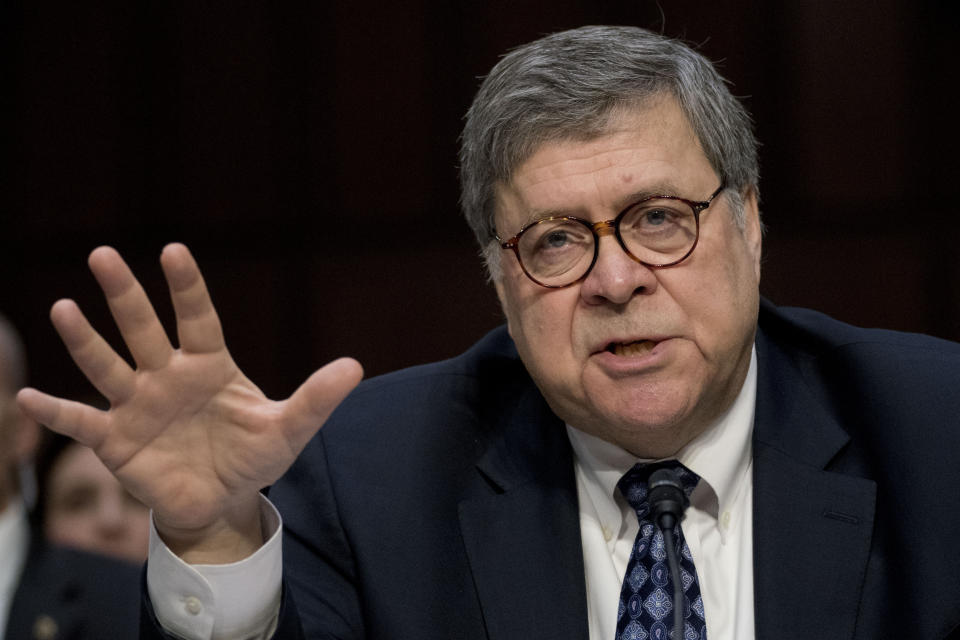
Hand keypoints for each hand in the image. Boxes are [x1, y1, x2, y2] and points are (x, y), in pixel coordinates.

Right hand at [17, 243, 362, 561]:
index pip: (197, 318)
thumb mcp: (288, 429)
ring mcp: (137, 406)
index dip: (187, 287)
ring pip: (108, 366)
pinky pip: (82, 422)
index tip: (174, 250)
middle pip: (143, 329)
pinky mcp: (115, 441)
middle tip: (104, 254)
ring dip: (86, 340)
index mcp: (209, 365)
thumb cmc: (252, 457)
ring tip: (65, 308)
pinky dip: (57, 412)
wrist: (221, 502)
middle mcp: (167, 376)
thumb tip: (355, 367)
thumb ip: (316, 399)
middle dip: (125, 294)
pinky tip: (28, 398)